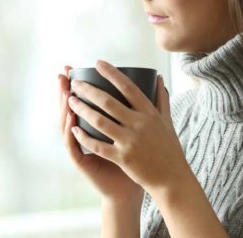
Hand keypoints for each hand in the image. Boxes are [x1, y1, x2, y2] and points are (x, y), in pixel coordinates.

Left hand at [67, 60, 188, 195]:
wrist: (172, 179)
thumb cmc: (169, 149)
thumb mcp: (167, 121)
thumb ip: (160, 99)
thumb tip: (158, 78)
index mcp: (149, 113)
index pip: (128, 87)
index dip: (111, 73)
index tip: (97, 63)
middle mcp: (139, 124)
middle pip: (108, 101)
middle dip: (88, 90)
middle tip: (75, 83)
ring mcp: (130, 141)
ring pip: (99, 121)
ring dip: (82, 109)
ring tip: (71, 100)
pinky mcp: (122, 158)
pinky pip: (98, 145)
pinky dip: (84, 137)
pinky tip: (73, 129)